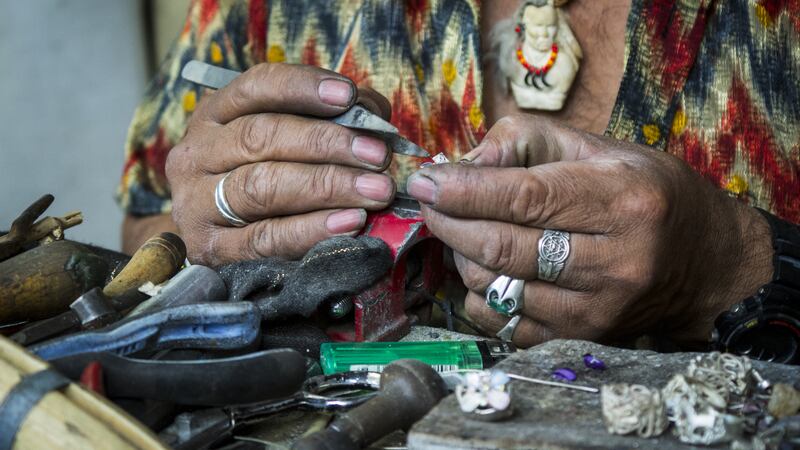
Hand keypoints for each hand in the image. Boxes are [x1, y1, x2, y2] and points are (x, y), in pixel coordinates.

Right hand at [166, 63, 395, 264]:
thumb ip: (327, 120)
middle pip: (261, 137)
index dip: (302, 87)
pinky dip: (312, 230)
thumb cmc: (261, 179)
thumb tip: (373, 116)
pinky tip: (351, 223)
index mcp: (215, 115)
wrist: (209, 242)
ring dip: (327, 186)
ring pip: (262, 187)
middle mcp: (198, 154)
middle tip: (378, 155)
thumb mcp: (282, 140)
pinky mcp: (210, 250)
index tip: (348, 95)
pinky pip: (265, 239)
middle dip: (326, 143)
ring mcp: (197, 203)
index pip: (256, 87)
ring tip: (375, 191)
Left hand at [407, 114, 772, 346]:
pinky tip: (484, 268)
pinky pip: (505, 322)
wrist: (703, 264)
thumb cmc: (646, 194)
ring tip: (463, 230)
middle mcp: (613, 260)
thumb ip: (527, 142)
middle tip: (430, 202)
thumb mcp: (598, 148)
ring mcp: (597, 308)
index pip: (522, 198)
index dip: (463, 191)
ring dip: (461, 255)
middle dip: (449, 222)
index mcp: (620, 201)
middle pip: (501, 246)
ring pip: (496, 287)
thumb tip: (463, 162)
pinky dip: (479, 293)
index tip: (424, 180)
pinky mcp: (582, 337)